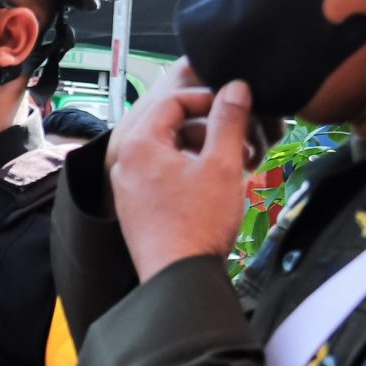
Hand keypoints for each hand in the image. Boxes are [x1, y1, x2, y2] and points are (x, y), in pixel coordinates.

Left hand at [106, 71, 260, 281]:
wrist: (179, 276)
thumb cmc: (198, 223)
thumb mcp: (222, 164)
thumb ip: (228, 121)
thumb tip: (235, 88)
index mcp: (138, 145)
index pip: (172, 101)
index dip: (207, 98)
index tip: (235, 106)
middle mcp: (125, 162)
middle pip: (169, 125)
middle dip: (208, 128)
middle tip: (240, 137)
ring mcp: (128, 186)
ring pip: (169, 151)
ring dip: (203, 150)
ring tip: (236, 163)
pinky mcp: (136, 206)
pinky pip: (162, 174)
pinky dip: (189, 170)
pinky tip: (217, 184)